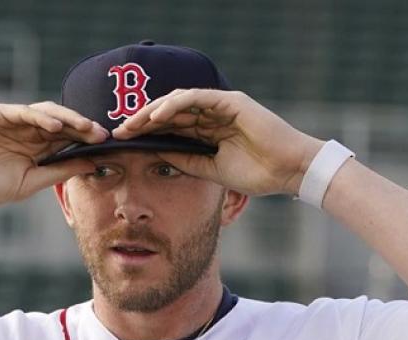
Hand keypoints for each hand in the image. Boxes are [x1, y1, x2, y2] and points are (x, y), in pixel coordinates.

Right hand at [0, 102, 106, 210]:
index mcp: (36, 147)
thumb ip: (60, 171)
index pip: (67, 139)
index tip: (108, 146)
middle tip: (103, 134)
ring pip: (46, 113)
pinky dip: (40, 117)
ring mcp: (11, 120)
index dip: (87, 141)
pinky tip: (55, 127)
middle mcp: (26, 130)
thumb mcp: (31, 182)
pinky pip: (22, 112)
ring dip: (67, 119)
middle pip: (61, 123)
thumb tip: (93, 164)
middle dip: (83, 127)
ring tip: (86, 128)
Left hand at [112, 89, 324, 195]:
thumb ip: (187, 160)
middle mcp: (212, 114)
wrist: (288, 171)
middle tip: (119, 131)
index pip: (171, 127)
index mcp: (208, 130)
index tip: (123, 142)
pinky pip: (196, 98)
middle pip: (170, 113)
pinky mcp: (230, 101)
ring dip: (153, 111)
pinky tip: (156, 116)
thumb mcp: (211, 170)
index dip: (146, 133)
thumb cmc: (257, 172)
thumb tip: (158, 156)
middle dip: (142, 121)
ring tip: (132, 123)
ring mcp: (220, 106)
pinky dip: (174, 105)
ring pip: (178, 102)